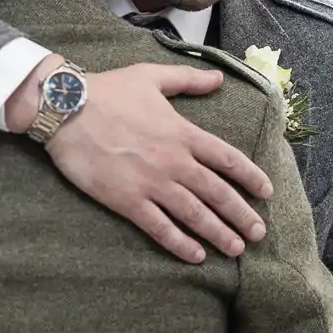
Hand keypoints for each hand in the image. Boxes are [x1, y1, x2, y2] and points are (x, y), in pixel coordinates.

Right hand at [12, 59, 274, 262]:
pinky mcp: (128, 201)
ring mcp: (152, 183)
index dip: (251, 177)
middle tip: (258, 234)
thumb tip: (218, 78)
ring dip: (219, 233)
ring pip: (195, 214)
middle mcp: (174, 161)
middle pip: (218, 193)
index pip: (228, 159)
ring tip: (235, 249)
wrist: (66, 108)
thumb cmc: (108, 90)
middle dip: (242, 215)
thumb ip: (188, 80)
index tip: (266, 192)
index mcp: (183, 133)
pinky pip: (160, 227)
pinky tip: (195, 256)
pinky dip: (180, 243)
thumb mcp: (152, 76)